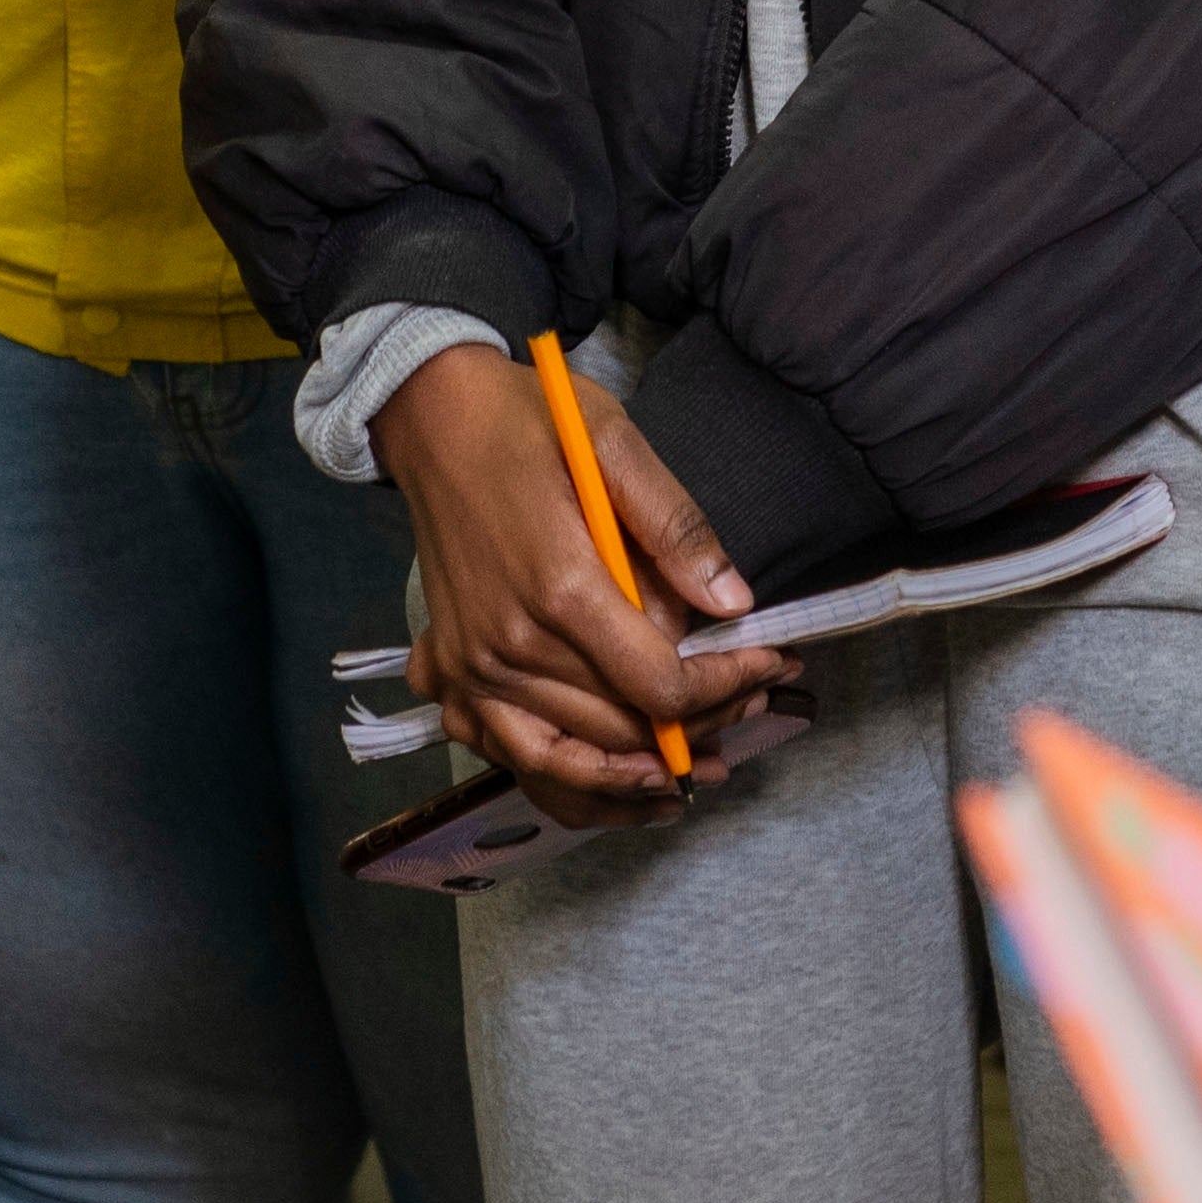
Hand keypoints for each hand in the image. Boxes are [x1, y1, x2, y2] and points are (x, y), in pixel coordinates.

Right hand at [384, 342, 791, 827]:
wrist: (431, 418)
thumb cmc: (527, 422)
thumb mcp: (614, 444)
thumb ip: (677, 528)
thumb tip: (735, 605)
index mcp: (559, 589)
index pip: (662, 687)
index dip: (727, 689)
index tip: (770, 666)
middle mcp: (508, 646)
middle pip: (625, 733)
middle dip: (702, 727)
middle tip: (752, 704)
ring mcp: (470, 669)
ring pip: (565, 767)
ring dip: (634, 785)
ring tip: (690, 779)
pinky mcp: (448, 674)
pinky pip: (509, 757)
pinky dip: (564, 785)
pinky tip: (614, 783)